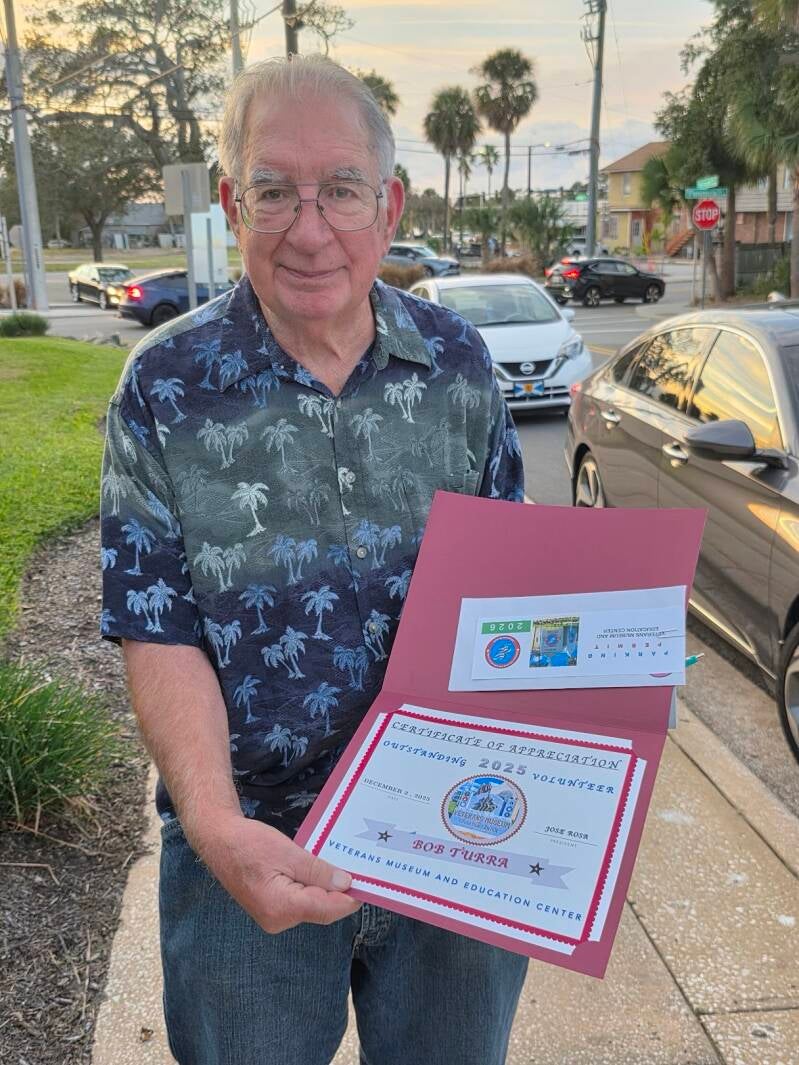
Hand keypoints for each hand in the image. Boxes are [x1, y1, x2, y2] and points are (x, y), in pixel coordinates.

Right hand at [189, 813, 360, 933]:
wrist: (218, 841)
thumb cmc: (249, 844)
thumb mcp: (289, 853)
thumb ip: (318, 872)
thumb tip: (346, 884)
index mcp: (282, 908)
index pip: (327, 909)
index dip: (350, 898)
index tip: (369, 885)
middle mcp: (278, 921)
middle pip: (321, 910)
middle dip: (339, 893)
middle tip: (359, 872)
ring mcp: (273, 918)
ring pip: (311, 907)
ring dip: (325, 890)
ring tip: (341, 868)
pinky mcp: (271, 909)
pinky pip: (300, 902)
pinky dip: (312, 889)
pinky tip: (320, 873)